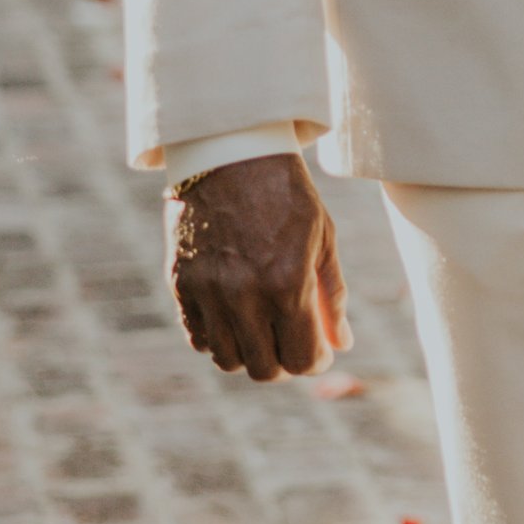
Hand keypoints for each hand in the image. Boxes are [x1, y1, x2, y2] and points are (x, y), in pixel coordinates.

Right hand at [166, 154, 347, 382]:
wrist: (230, 153)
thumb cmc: (286, 193)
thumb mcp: (323, 237)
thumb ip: (331, 296)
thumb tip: (342, 344)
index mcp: (287, 283)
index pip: (300, 359)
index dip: (314, 360)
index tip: (319, 351)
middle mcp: (244, 295)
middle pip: (263, 370)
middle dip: (284, 362)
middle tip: (292, 342)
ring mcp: (207, 292)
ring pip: (227, 360)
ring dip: (249, 353)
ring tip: (263, 329)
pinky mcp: (180, 285)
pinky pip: (198, 337)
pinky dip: (218, 337)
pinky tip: (234, 317)